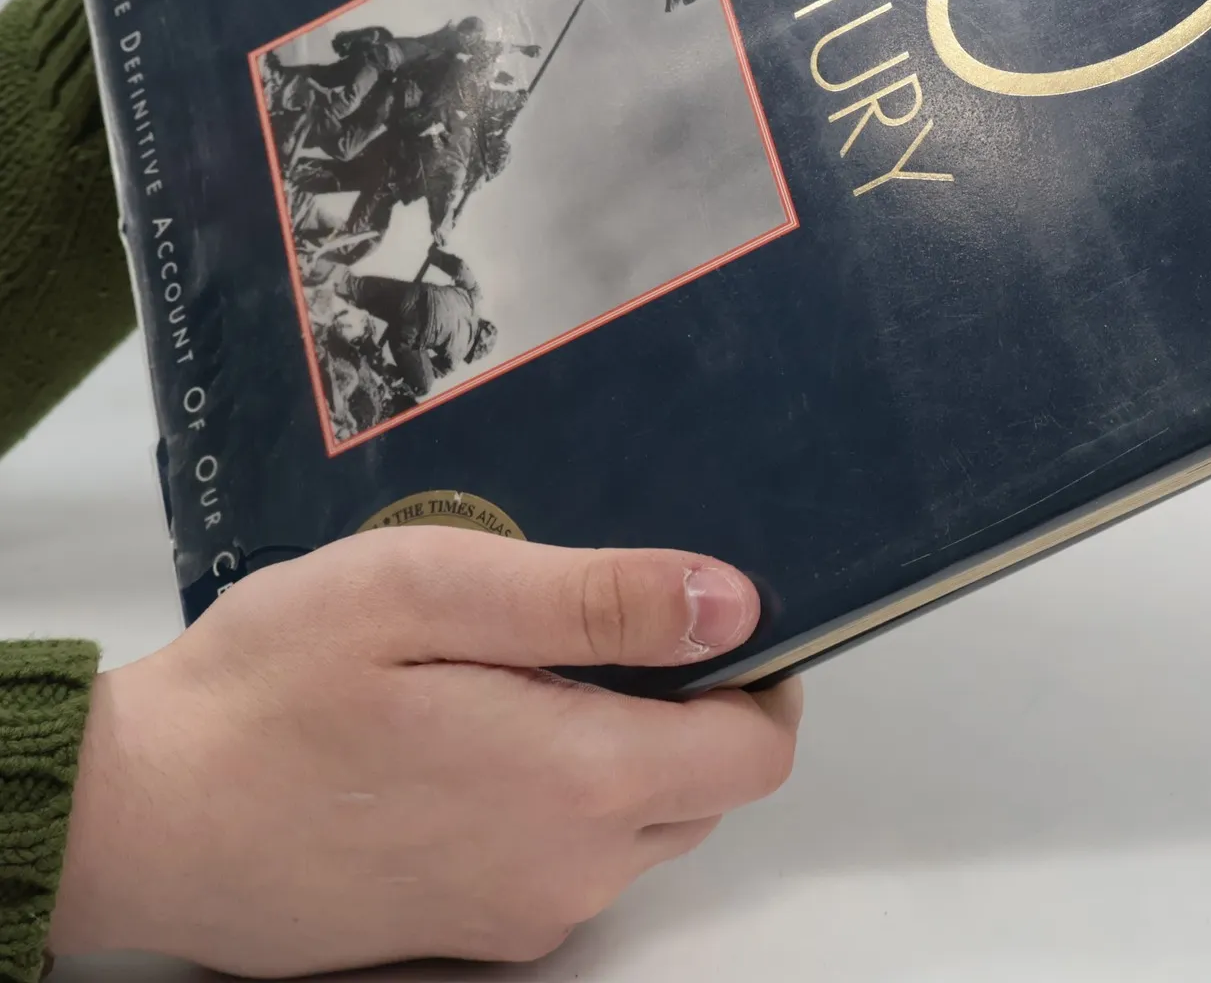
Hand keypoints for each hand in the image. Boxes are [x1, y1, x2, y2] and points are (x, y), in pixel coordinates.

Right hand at [48, 529, 800, 974]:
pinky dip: (563, 793)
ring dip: (626, 746)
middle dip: (694, 704)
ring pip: (641, 826)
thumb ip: (596, 600)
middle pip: (707, 789)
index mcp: (579, 784)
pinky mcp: (463, 932)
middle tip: (607, 621)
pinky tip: (480, 726)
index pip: (758, 753)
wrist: (136, 815)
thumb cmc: (274, 684)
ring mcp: (513, 915)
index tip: (710, 612)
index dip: (761, 674)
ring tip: (531, 664)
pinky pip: (566, 860)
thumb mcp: (433, 591)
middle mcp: (567, 872)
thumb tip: (734, 602)